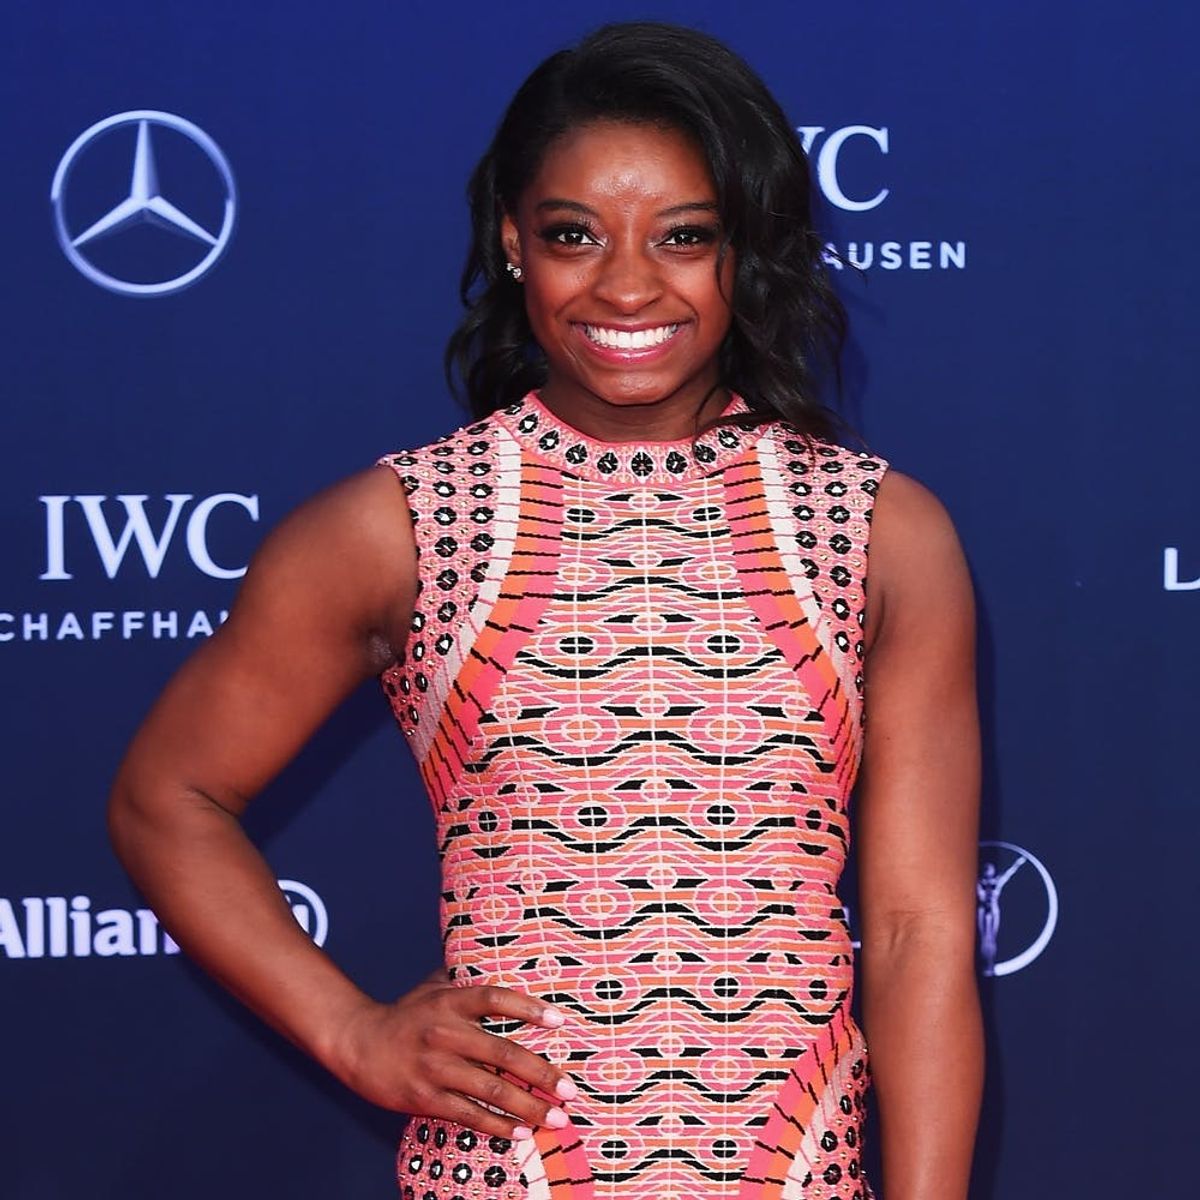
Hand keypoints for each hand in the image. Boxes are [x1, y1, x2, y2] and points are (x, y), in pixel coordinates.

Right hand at [333, 977, 577, 1139]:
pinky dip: (498, 1124)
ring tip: (555, 1117)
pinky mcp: (425, 1098)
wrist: (358, 1043)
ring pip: (491, 1090)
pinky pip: (469, 1114)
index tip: (559, 1020)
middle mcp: (445, 1033)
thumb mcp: (431, 987)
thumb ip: (463, 976)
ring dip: (528, 1106)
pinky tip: (521, 1131)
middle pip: (503, 1053)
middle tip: (570, 1089)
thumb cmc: (405, 1014)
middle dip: (542, 1074)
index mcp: (449, 1002)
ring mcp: (435, 1068)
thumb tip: (500, 957)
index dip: (528, 1008)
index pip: (494, 998)